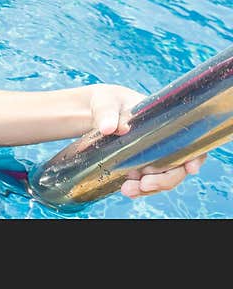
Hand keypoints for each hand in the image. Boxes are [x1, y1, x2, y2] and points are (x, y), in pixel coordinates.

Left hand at [89, 84, 206, 198]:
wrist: (94, 113)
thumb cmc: (107, 101)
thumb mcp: (105, 101)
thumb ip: (106, 112)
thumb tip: (108, 128)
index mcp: (166, 123)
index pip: (192, 141)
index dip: (196, 156)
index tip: (190, 168)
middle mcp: (165, 143)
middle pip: (178, 167)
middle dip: (164, 180)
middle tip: (144, 184)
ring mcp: (154, 157)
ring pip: (163, 178)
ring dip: (149, 188)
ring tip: (127, 190)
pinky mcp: (140, 167)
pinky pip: (147, 182)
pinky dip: (140, 189)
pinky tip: (126, 190)